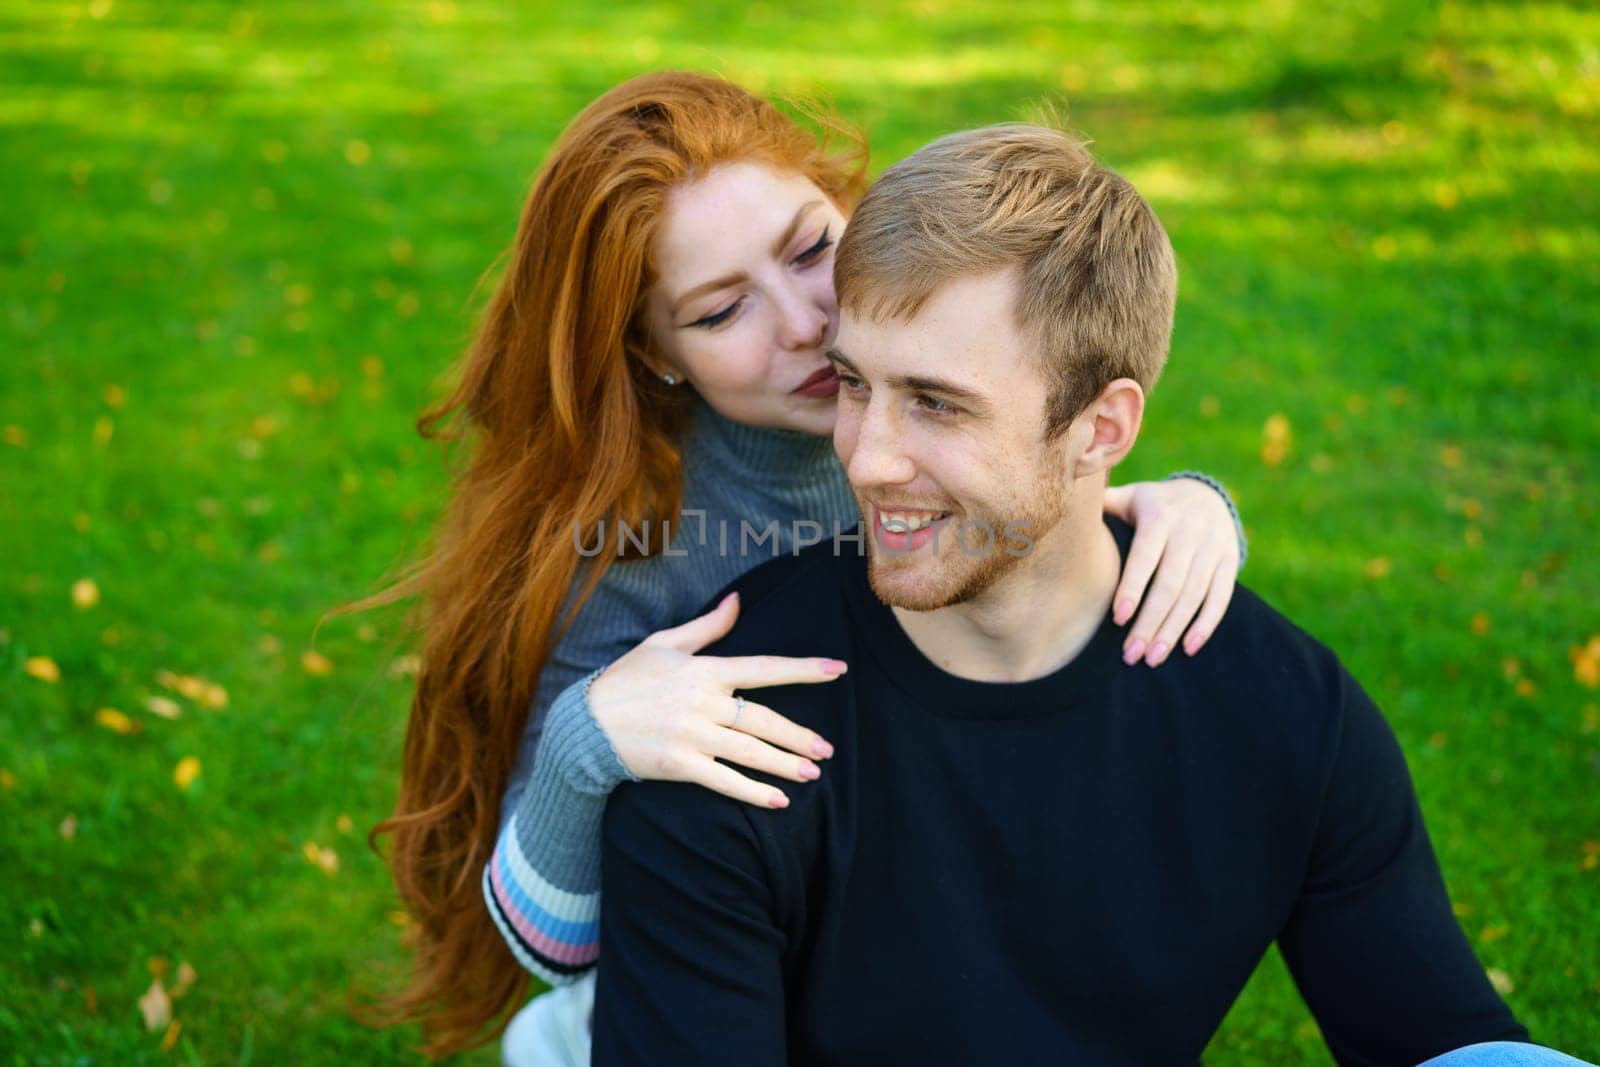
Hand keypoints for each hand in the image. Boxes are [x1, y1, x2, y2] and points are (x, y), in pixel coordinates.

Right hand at [586, 592, 845, 808]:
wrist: (585, 724)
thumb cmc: (626, 679)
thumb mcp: (664, 643)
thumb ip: (708, 626)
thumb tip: (738, 600)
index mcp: (705, 670)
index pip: (765, 668)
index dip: (804, 670)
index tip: (838, 670)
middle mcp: (703, 703)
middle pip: (763, 719)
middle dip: (799, 737)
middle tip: (827, 750)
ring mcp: (692, 735)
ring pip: (750, 751)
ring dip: (784, 765)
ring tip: (812, 774)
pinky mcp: (680, 765)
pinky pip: (725, 780)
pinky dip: (753, 792)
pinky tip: (778, 801)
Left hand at [1103, 478, 1240, 666]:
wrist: (1205, 494)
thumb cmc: (1151, 506)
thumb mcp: (1129, 497)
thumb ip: (1102, 506)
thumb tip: (1065, 510)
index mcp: (1159, 514)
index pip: (1145, 555)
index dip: (1132, 587)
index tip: (1117, 619)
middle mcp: (1190, 528)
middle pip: (1170, 583)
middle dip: (1150, 622)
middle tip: (1131, 654)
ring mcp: (1214, 545)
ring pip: (1194, 594)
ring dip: (1173, 630)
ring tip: (1153, 658)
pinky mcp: (1230, 560)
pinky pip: (1221, 597)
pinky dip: (1206, 625)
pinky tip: (1188, 648)